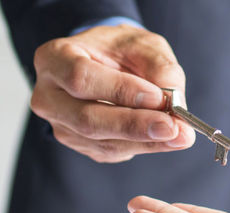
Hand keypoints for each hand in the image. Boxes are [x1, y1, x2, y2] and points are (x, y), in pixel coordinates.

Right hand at [31, 25, 195, 162]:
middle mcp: (49, 96)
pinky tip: (165, 139)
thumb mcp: (142, 44)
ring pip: (101, 141)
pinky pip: (111, 151)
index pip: (81, 78)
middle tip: (172, 128)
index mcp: (55, 58)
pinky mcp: (79, 143)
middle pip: (87, 118)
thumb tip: (174, 103)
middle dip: (134, 125)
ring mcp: (60, 124)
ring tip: (180, 135)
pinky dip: (142, 147)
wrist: (105, 63)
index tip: (157, 97)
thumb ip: (159, 67)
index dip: (120, 90)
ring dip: (145, 141)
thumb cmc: (118, 50)